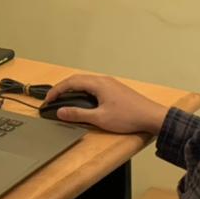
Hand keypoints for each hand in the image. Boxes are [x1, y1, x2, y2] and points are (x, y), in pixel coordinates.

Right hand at [42, 74, 167, 134]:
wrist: (152, 117)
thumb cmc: (129, 117)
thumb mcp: (100, 118)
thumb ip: (78, 115)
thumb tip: (61, 111)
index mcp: (98, 84)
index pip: (71, 82)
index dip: (56, 90)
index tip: (48, 99)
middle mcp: (104, 80)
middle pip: (77, 79)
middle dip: (62, 88)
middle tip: (53, 99)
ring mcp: (111, 84)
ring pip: (86, 82)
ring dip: (73, 89)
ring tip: (64, 99)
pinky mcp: (116, 89)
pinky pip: (94, 86)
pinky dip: (83, 91)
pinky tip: (83, 101)